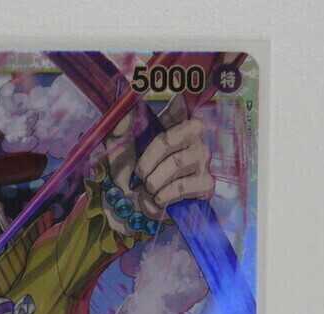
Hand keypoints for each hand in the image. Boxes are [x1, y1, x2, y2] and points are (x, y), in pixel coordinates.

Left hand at [103, 105, 213, 221]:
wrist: (129, 203)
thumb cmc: (127, 168)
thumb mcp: (118, 144)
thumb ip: (121, 121)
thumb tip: (125, 99)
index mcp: (174, 120)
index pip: (179, 103)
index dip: (175, 99)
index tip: (170, 99)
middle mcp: (194, 135)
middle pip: (168, 140)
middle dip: (146, 163)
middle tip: (139, 176)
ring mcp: (203, 159)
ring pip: (175, 165)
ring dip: (153, 183)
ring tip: (148, 189)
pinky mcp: (206, 183)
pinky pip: (182, 187)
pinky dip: (162, 197)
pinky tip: (158, 200)